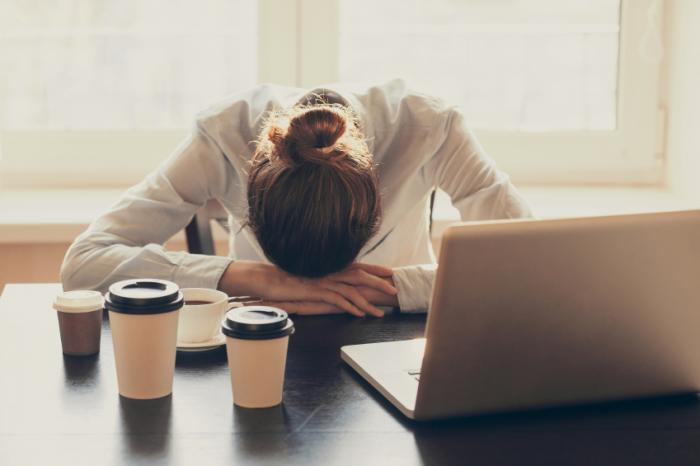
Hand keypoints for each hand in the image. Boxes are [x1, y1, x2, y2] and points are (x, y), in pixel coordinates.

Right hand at [259, 275, 398, 315]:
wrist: (267, 279)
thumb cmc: (287, 279)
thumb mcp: (310, 277)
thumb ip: (324, 279)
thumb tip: (335, 285)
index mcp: (329, 266)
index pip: (357, 265)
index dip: (374, 268)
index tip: (389, 272)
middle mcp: (329, 271)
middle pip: (360, 274)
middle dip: (379, 282)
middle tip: (394, 290)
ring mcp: (323, 281)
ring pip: (352, 289)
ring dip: (368, 301)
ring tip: (381, 312)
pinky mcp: (315, 291)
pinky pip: (338, 300)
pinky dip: (351, 307)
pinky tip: (360, 314)